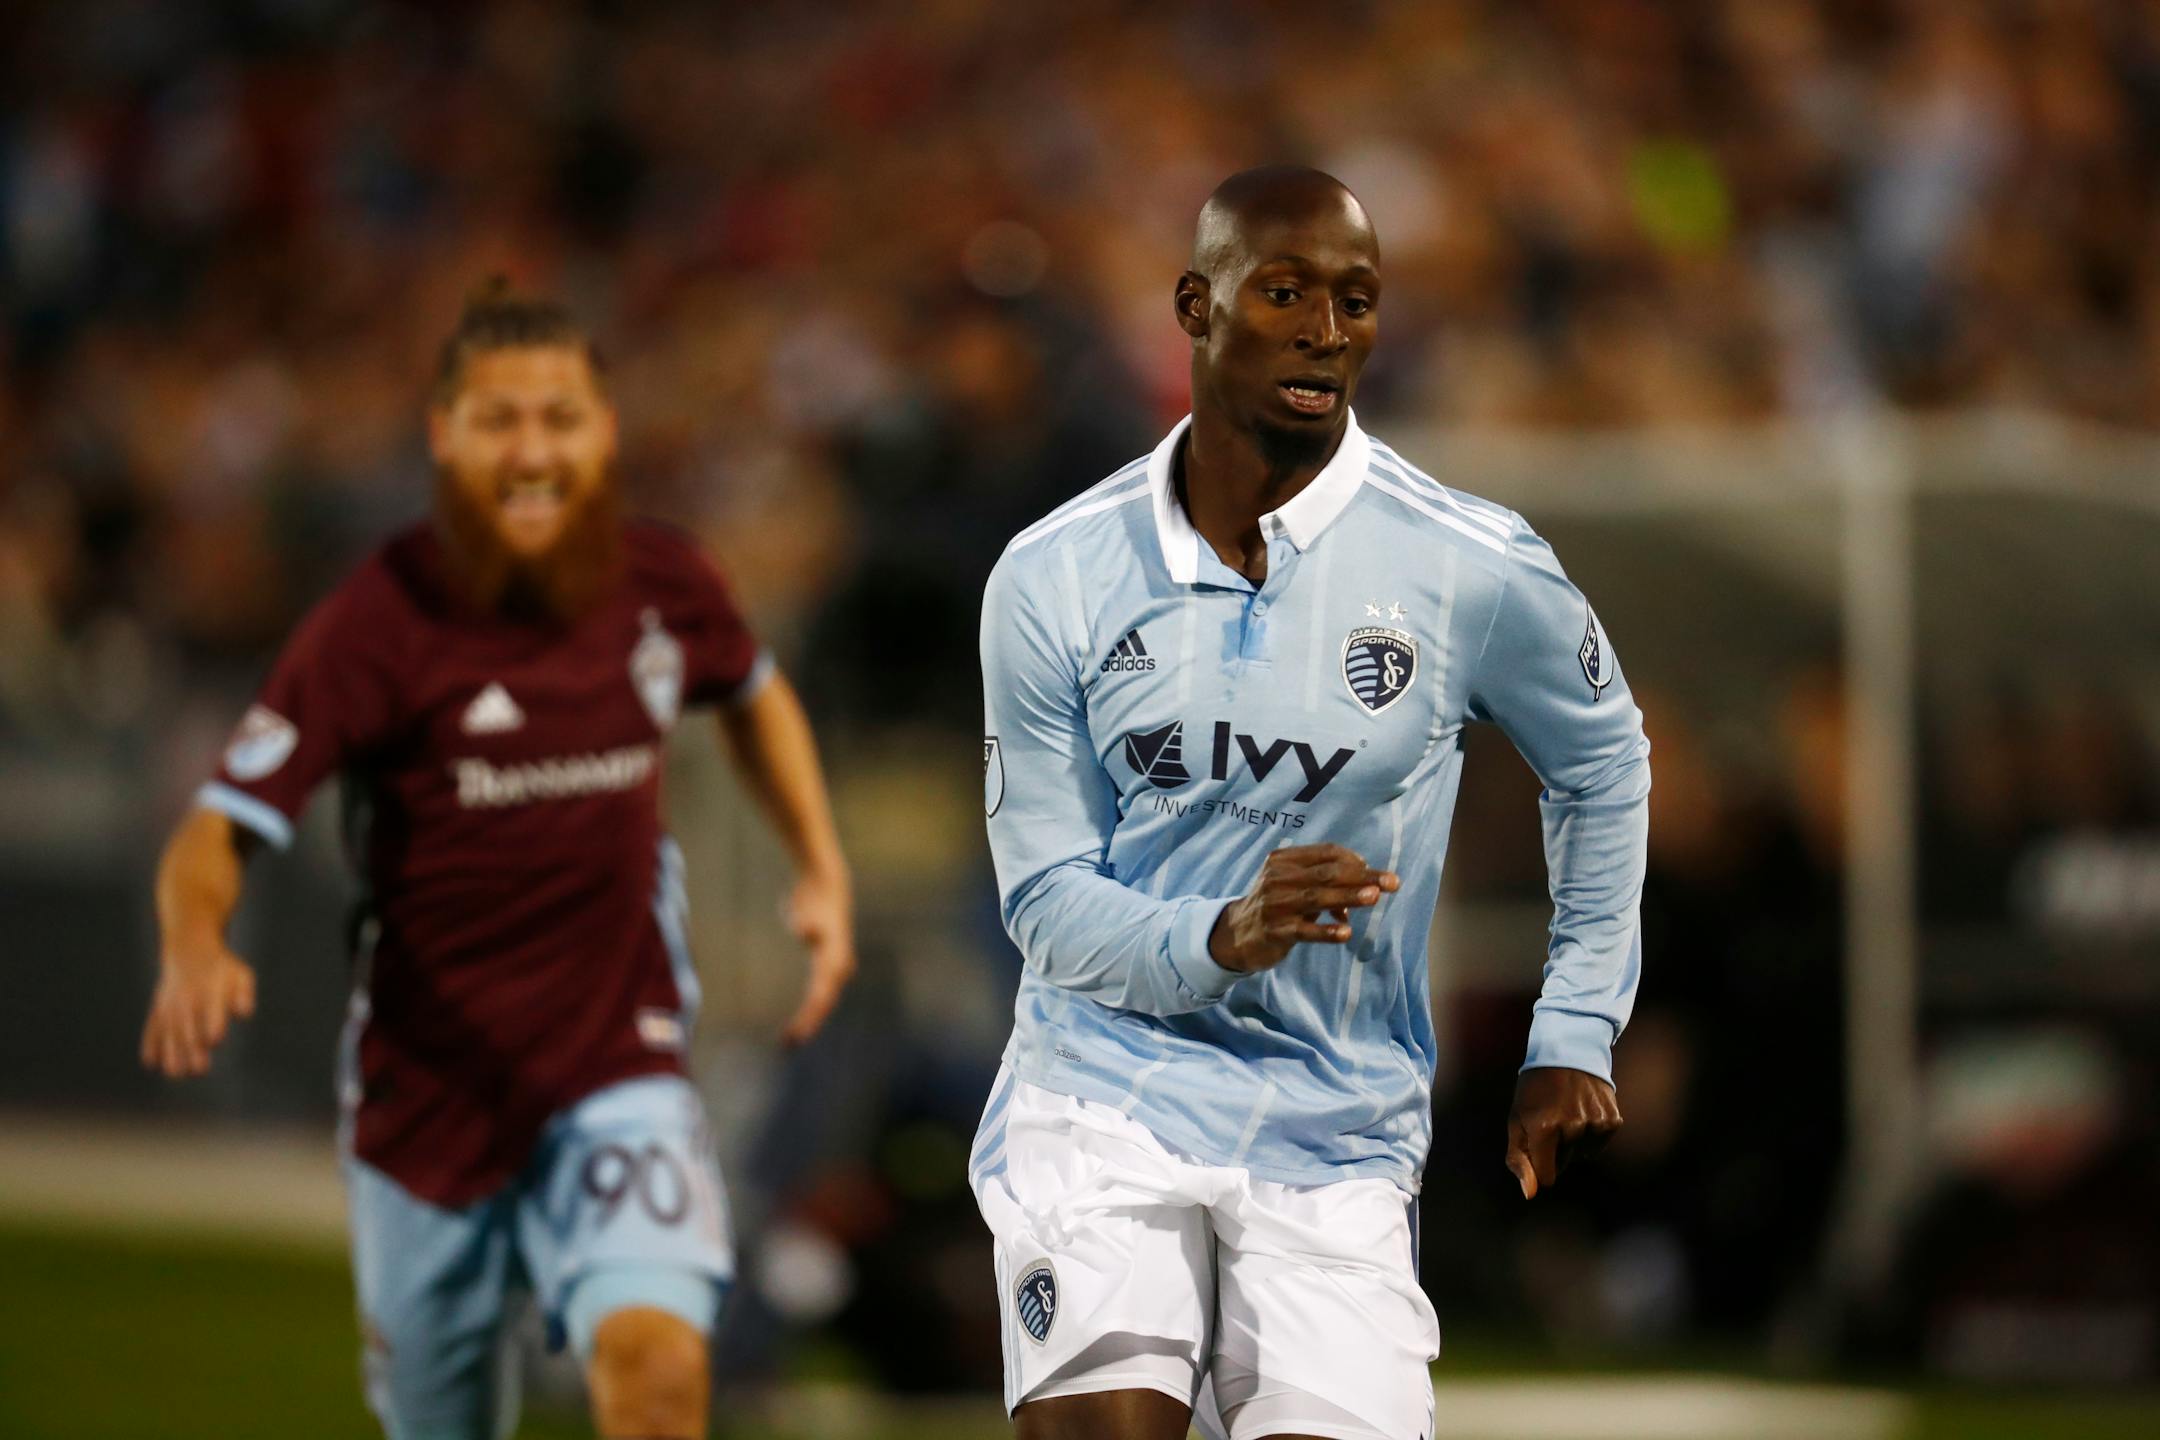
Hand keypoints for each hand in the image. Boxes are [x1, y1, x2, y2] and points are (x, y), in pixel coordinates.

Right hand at [141, 937, 256, 1077]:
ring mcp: (170, 1006)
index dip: (213, 1025)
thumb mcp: (240, 975)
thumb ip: (244, 995)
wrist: (189, 950)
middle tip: (199, 1070)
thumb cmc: (223, 969)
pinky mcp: (158, 1011)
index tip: (215, 1041)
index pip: (212, 1012)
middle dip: (193, 1049)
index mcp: (211, 993)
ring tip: (175, 1074)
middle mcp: (188, 1001)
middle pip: (190, 1028)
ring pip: (169, 1032)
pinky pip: (152, 1028)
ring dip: (171, 1053)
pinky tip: (151, 1063)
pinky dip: (150, 1043)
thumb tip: (244, 1014)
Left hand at [780, 869, 854, 1044]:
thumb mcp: (809, 910)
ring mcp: (833, 968)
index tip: (796, 1033)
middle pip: (823, 1003)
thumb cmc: (815, 899)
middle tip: (787, 1045)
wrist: (825, 886)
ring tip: (789, 1040)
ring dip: (809, 1020)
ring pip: (822, 1002)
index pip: (821, 995)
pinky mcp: (825, 967)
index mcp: (835, 959)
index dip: (810, 1016)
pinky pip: (816, 994)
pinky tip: (797, 1022)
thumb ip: (806, 922)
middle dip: (808, 1024)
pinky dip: (807, 1010)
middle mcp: (838, 967)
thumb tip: (805, 931)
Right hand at [1207, 843, 1399, 974]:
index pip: (1326, 853)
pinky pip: (1304, 930)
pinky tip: (1345, 932)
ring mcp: (1274, 904)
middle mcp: (1277, 878)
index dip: (1354, 860)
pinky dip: (1326, 931)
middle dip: (1362, 877)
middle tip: (1391, 882)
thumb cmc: (1275, 905)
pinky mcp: (1274, 931)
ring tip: (1374, 897)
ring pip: (1317, 898)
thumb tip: (1366, 886)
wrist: (1237, 934)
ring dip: (1348, 897)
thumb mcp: (1293, 884)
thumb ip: (1324, 882)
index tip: (1374, 872)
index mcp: (1283, 860)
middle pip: (1327, 873)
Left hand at [1504, 1066, 1621, 1198]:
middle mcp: (1573, 1127)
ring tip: (1567, 1111)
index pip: (1547, 1177)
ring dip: (1575, 1141)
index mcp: (1544, 1128)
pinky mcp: (1612, 1120)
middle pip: (1565, 1163)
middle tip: (1551, 1118)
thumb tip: (1530, 1194)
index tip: (1537, 1148)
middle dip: (1556, 1149)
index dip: (1541, 1167)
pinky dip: (1592, 1134)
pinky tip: (1584, 1111)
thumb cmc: (1535, 1090)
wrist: (1567, 1052)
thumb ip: (1519, 1159)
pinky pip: (1600, 1144)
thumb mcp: (1516, 1120)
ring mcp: (1595, 1123)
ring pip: (1583, 1154)